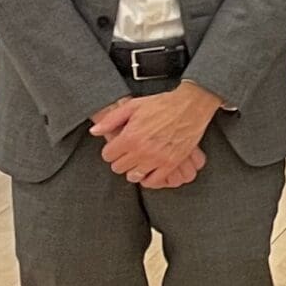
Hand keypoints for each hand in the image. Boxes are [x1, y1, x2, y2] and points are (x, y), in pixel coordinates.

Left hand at [95, 83, 221, 183]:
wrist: (191, 106)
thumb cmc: (163, 104)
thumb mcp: (133, 106)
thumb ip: (111, 119)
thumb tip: (95, 131)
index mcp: (130, 136)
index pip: (108, 155)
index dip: (110, 150)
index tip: (116, 147)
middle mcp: (142, 150)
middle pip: (118, 167)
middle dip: (120, 160)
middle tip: (126, 153)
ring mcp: (157, 158)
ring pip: (134, 176)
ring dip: (133, 170)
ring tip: (138, 161)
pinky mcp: (171, 163)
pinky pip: (154, 181)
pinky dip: (149, 179)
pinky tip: (149, 171)